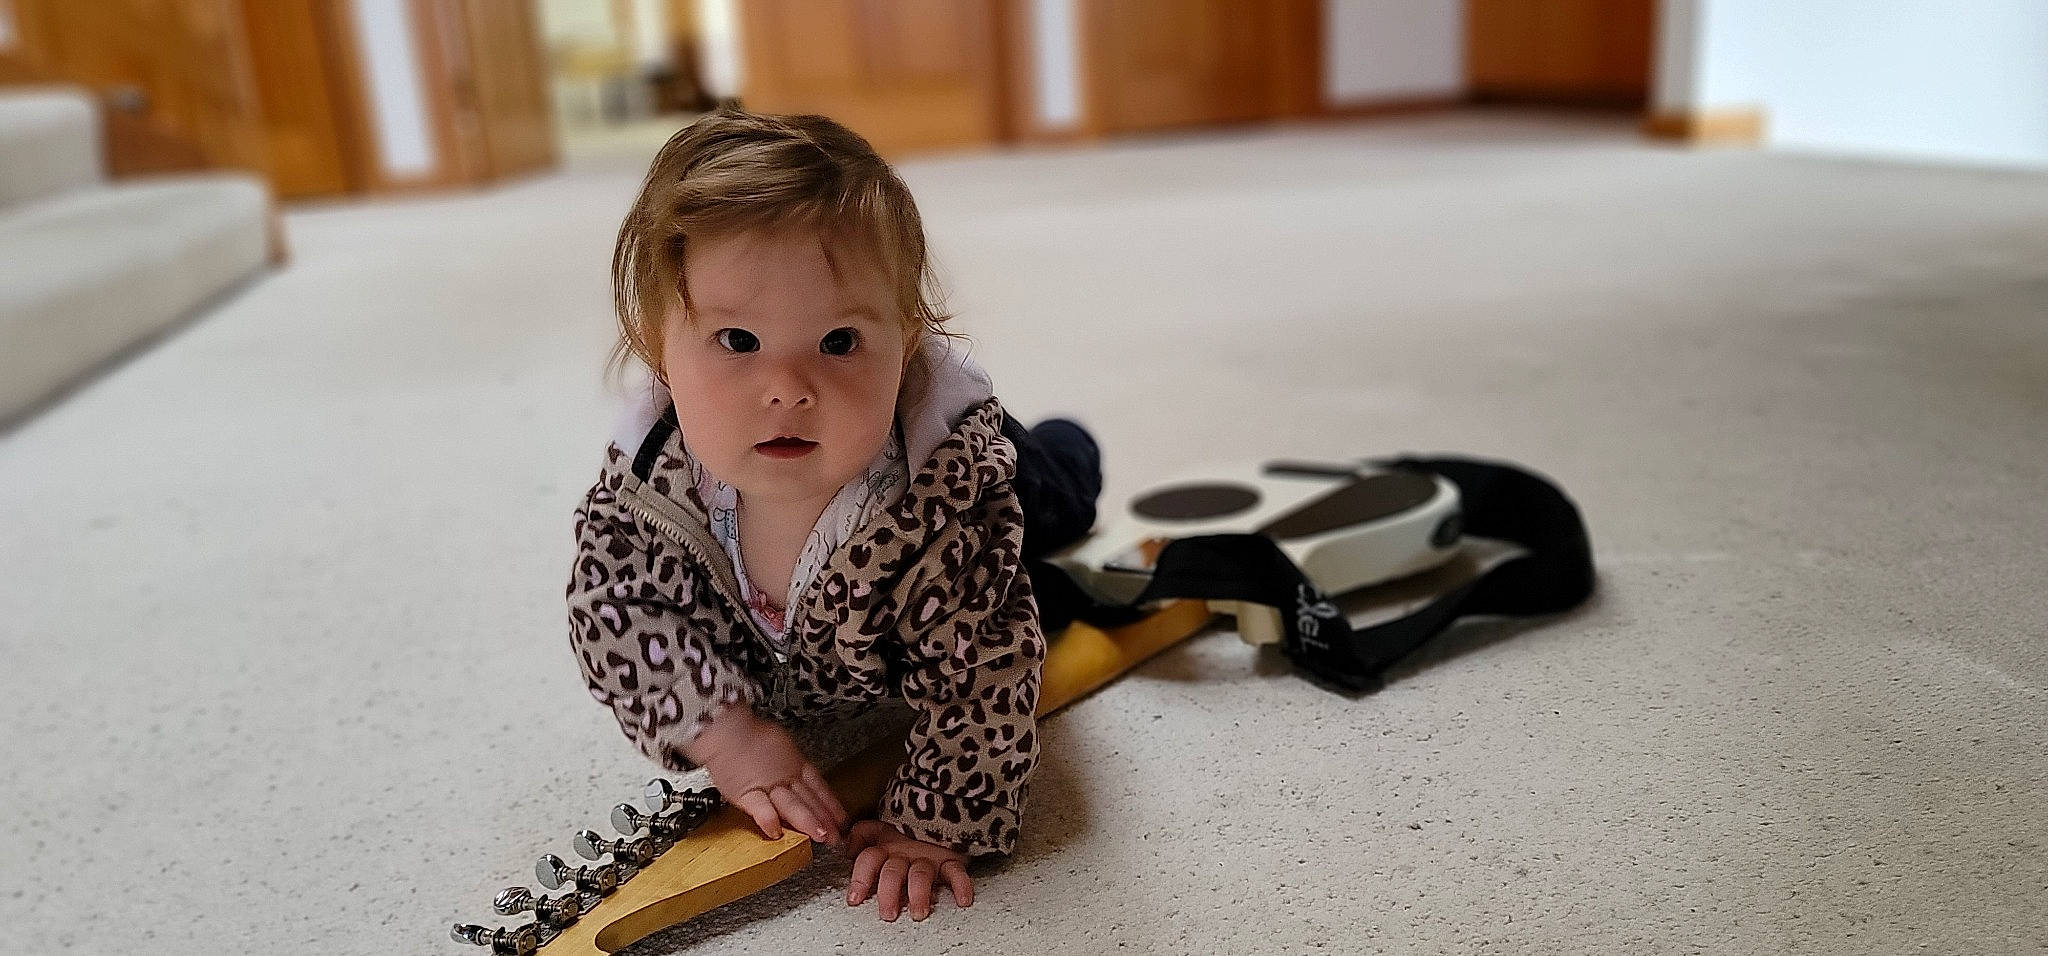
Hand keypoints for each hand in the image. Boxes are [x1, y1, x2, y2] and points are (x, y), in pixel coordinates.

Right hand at [683, 704, 847, 845]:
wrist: (725, 727)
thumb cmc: (747, 732)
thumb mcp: (780, 742)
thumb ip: (789, 761)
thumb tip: (795, 771)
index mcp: (795, 763)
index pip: (819, 787)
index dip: (832, 805)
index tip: (842, 819)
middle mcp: (785, 776)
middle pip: (809, 800)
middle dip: (825, 819)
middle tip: (836, 835)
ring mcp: (768, 785)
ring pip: (793, 805)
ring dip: (808, 822)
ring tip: (820, 835)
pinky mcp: (747, 793)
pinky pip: (761, 809)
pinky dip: (770, 821)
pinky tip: (777, 833)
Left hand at [843, 820, 972, 921]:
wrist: (942, 811)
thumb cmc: (907, 829)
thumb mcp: (880, 829)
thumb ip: (860, 837)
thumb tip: (846, 848)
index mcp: (886, 848)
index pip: (868, 860)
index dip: (860, 879)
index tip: (854, 899)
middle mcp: (904, 855)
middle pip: (893, 872)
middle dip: (889, 893)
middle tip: (888, 913)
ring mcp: (928, 858)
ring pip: (920, 875)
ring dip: (919, 894)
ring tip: (918, 912)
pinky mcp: (950, 861)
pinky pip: (956, 872)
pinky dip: (961, 886)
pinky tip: (962, 900)